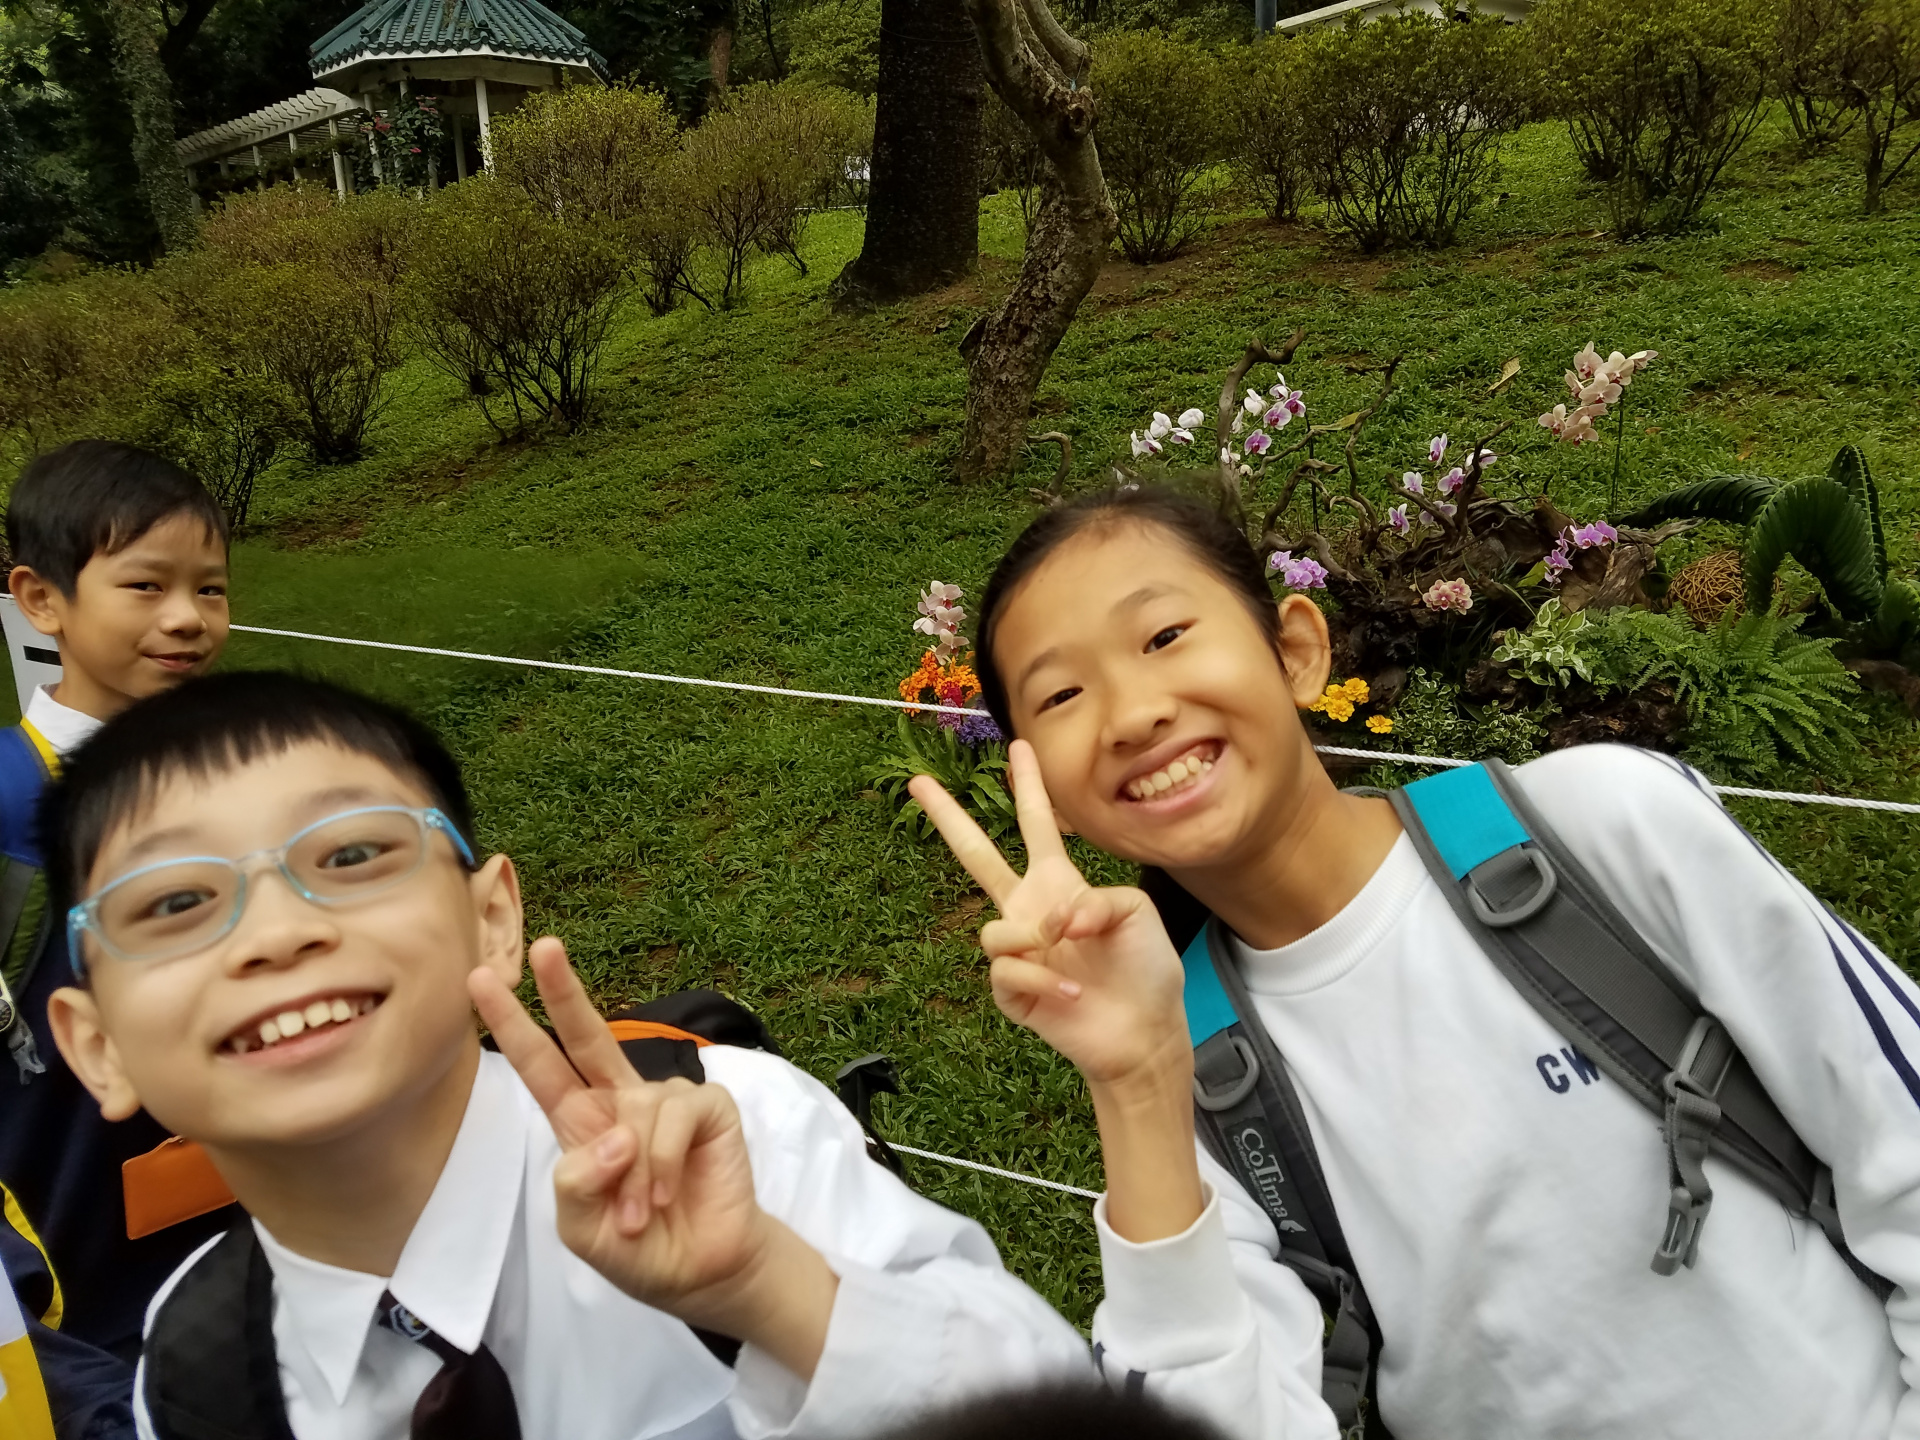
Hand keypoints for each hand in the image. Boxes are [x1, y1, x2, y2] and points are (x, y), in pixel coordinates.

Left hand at [470, 939, 836, 1372]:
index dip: (513, 1025)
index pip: (542, 1066)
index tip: (481, 980)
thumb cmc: (639, 1250)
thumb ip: (576, 1183)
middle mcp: (621, 1101)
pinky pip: (676, 1117)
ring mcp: (666, 1101)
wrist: (700, 1274)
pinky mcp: (710, 1109)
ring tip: (641, 1216)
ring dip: (634, 1176)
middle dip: (564, 990)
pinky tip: (667, 1194)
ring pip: (635, 1110)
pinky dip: (664, 1163)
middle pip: (588, 1035)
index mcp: (582, 1123)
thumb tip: (612, 1135)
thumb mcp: (581, 1229)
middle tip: (543, 946)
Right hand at [910, 743, 1203, 1240]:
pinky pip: (1008, 972)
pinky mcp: (1010, 990)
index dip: (1028, 787)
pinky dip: (1045, 983)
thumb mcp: (1138, 914)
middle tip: (917, 781)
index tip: (1017, 746)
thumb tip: (1054, 919)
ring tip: (1068, 960)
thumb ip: (1099, 898)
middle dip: (948, 818)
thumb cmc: (1145, 970)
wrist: (1143, 1032)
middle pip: (977, 857)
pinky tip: (1071, 997)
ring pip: (995, 931)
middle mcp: (1031, 910)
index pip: (1036, 826)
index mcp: (1060, 883)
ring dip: (1034, 942)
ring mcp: (1017, 951)